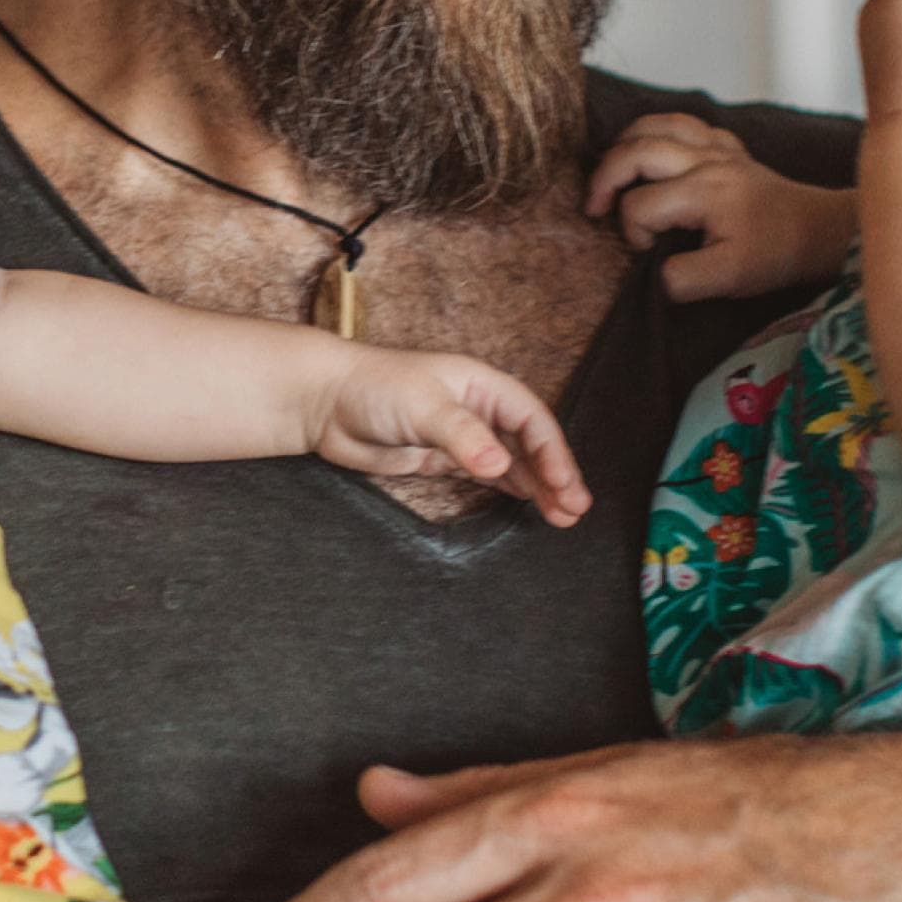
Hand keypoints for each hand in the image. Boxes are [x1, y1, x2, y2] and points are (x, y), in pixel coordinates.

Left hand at [312, 348, 590, 526]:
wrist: (325, 403)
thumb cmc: (374, 388)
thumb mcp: (423, 406)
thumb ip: (463, 436)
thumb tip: (501, 465)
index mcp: (482, 385)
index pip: (532, 418)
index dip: (553, 451)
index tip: (565, 484)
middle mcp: (479, 408)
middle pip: (530, 443)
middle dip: (555, 474)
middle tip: (576, 509)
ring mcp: (463, 435)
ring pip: (514, 462)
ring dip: (539, 486)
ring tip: (563, 516)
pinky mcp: (444, 459)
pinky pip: (489, 476)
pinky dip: (512, 489)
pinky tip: (530, 505)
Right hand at [586, 112, 854, 300]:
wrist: (818, 232)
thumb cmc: (775, 254)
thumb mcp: (730, 279)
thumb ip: (684, 279)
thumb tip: (654, 272)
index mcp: (705, 191)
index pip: (640, 205)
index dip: (632, 233)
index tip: (649, 252)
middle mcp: (707, 160)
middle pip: (636, 150)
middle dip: (605, 178)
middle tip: (594, 207)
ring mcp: (717, 147)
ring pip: (656, 123)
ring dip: (624, 144)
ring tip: (610, 171)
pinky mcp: (727, 145)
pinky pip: (682, 121)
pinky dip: (656, 131)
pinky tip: (651, 151)